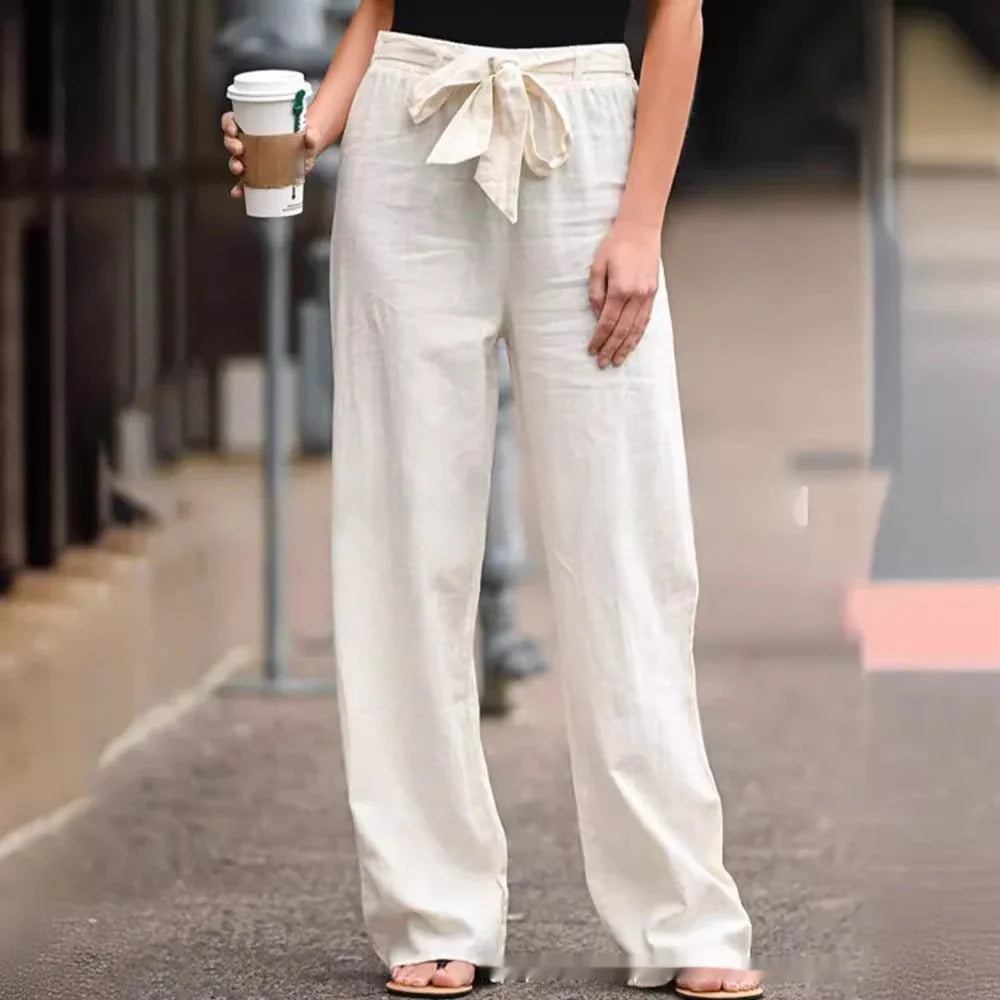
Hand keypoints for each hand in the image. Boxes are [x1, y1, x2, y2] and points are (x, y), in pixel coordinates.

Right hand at [221, 111, 321, 198]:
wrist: (308, 150)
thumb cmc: (302, 136)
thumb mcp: (306, 133)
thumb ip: (310, 136)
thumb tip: (310, 139)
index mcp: (253, 126)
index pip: (233, 121)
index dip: (228, 124)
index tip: (233, 128)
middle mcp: (249, 141)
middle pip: (232, 141)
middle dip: (231, 145)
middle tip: (238, 149)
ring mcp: (253, 159)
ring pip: (237, 160)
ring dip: (234, 165)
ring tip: (239, 169)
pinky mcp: (259, 175)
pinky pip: (245, 182)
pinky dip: (241, 188)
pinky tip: (239, 193)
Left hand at [587, 218, 661, 367]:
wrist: (640, 229)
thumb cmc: (616, 244)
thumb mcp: (597, 266)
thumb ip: (595, 292)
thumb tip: (596, 315)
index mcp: (620, 289)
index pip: (607, 322)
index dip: (599, 338)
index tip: (592, 349)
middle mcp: (636, 295)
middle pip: (622, 330)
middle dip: (611, 348)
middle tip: (603, 362)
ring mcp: (647, 296)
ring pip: (637, 329)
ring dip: (627, 347)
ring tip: (618, 360)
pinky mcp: (653, 293)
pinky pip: (646, 320)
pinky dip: (639, 335)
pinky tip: (633, 344)